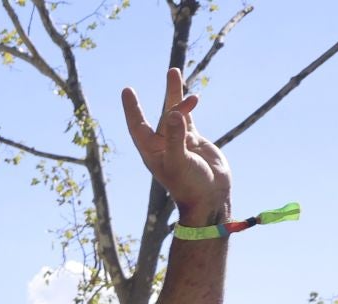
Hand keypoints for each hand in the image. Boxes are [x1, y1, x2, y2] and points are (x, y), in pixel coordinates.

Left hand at [123, 68, 230, 223]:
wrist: (209, 197)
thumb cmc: (189, 185)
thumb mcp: (179, 161)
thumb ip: (175, 137)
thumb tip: (172, 112)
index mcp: (151, 152)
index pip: (137, 126)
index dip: (132, 109)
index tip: (127, 90)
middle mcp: (162, 145)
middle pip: (158, 115)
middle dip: (164, 95)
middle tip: (170, 71)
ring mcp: (178, 142)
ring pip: (175, 113)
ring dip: (177, 95)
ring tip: (176, 72)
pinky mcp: (193, 141)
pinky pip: (188, 119)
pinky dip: (188, 107)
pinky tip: (192, 96)